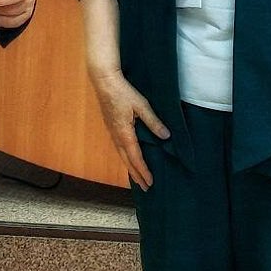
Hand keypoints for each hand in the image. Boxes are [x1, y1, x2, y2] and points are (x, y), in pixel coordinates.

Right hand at [88, 68, 168, 190]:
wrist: (104, 82)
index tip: (150, 182)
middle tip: (145, 187)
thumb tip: (165, 136)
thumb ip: (153, 122)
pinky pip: (118, 148)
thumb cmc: (123, 92)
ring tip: (137, 178)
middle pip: (126, 161)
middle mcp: (117, 136)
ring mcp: (112, 132)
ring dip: (130, 168)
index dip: (143, 171)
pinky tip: (128, 157)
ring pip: (121, 155)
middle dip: (136, 175)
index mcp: (125, 133)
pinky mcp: (110, 127)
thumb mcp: (141, 105)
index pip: (136, 157)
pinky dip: (125, 158)